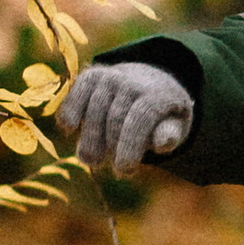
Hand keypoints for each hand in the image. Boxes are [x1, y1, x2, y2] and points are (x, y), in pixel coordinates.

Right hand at [55, 60, 194, 174]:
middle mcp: (134, 80)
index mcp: (159, 94)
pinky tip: (68, 128)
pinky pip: (79, 90)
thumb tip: (164, 142)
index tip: (124, 169)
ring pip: (96, 108)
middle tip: (110, 169)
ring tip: (90, 160)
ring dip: (90, 137)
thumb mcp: (175, 125)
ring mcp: (112, 76)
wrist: (150, 83)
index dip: (131, 144)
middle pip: (116, 116)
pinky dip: (71, 108)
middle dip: (111, 145)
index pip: (141, 117)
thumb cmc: (161, 115)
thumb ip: (170, 133)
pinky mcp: (92, 76)